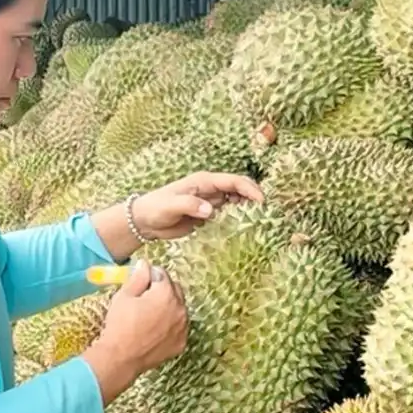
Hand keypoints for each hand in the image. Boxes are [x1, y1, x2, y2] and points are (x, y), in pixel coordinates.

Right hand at [82, 259, 187, 402]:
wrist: (121, 358)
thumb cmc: (120, 325)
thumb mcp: (124, 296)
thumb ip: (138, 277)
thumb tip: (145, 264)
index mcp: (166, 293)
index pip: (162, 274)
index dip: (150, 276)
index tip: (141, 281)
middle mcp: (180, 308)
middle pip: (175, 289)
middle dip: (162, 289)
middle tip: (145, 297)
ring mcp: (183, 327)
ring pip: (179, 309)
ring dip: (168, 307)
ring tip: (149, 315)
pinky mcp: (181, 342)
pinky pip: (179, 327)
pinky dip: (170, 325)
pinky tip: (155, 329)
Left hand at [130, 172, 264, 240]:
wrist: (143, 221)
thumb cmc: (155, 208)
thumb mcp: (170, 206)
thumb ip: (190, 205)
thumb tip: (211, 210)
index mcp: (204, 182)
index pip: (233, 181)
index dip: (250, 189)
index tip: (262, 201)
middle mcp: (210, 190)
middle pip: (239, 190)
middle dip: (254, 198)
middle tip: (268, 213)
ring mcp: (210, 202)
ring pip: (236, 203)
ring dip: (248, 210)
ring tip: (261, 223)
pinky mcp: (208, 216)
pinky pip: (228, 216)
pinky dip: (238, 220)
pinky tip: (245, 231)